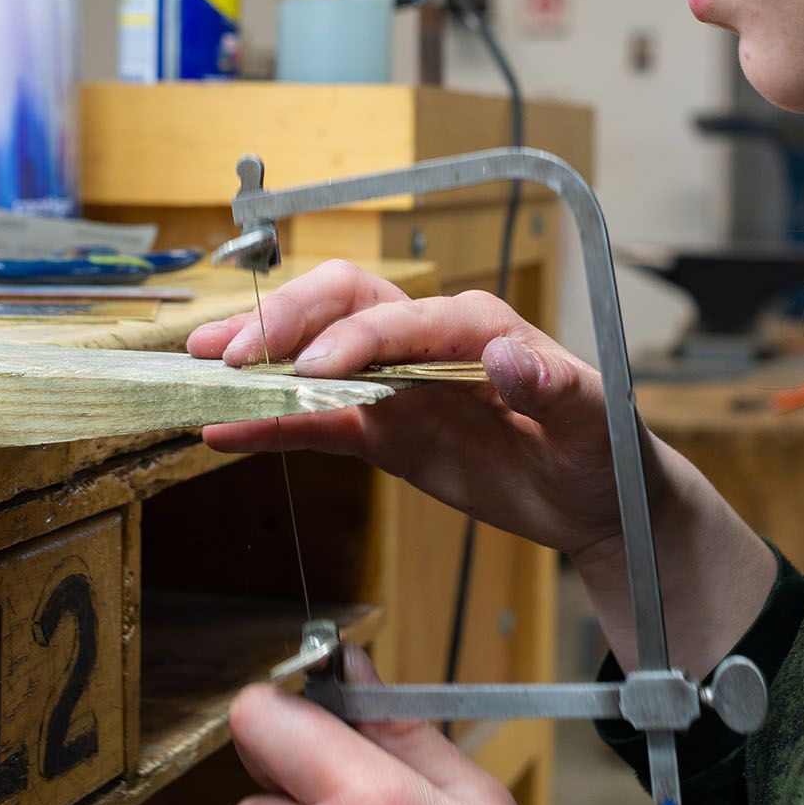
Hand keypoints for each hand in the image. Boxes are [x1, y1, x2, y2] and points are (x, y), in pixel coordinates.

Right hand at [188, 259, 652, 562]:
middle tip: (232, 354)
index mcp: (476, 326)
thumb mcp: (593, 418)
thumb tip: (509, 354)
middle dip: (286, 323)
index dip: (355, 339)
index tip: (316, 368)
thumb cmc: (605, 448)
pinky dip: (270, 426)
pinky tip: (222, 432)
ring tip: (198, 369)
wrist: (600, 498)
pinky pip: (318, 424)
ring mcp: (400, 386)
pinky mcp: (386, 432)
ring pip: (315, 355)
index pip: (401, 317)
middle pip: (342, 305)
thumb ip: (552, 386)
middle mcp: (427, 342)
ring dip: (260, 358)